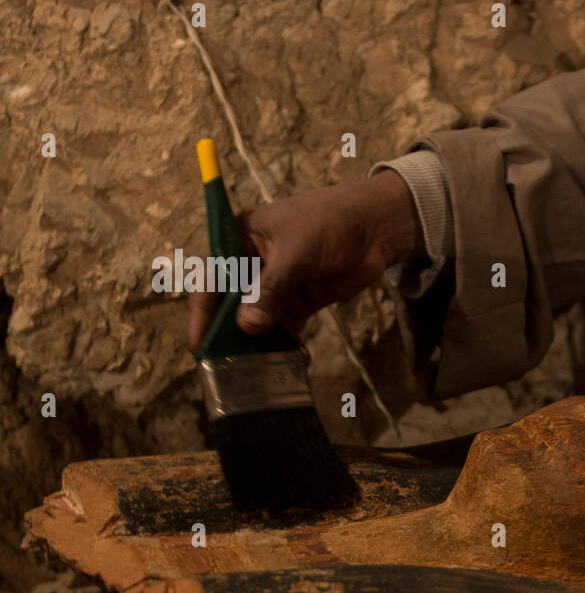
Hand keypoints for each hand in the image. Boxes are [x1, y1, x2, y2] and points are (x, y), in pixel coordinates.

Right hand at [188, 169, 422, 350]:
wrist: (375, 226)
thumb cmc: (329, 222)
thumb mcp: (297, 252)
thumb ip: (272, 288)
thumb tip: (247, 325)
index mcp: (238, 242)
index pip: (211, 280)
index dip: (203, 314)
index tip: (200, 344)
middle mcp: (251, 267)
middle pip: (231, 307)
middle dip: (231, 336)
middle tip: (230, 368)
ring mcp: (276, 287)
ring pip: (258, 322)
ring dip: (261, 345)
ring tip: (265, 371)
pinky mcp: (299, 302)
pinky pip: (285, 329)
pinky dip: (288, 345)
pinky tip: (297, 360)